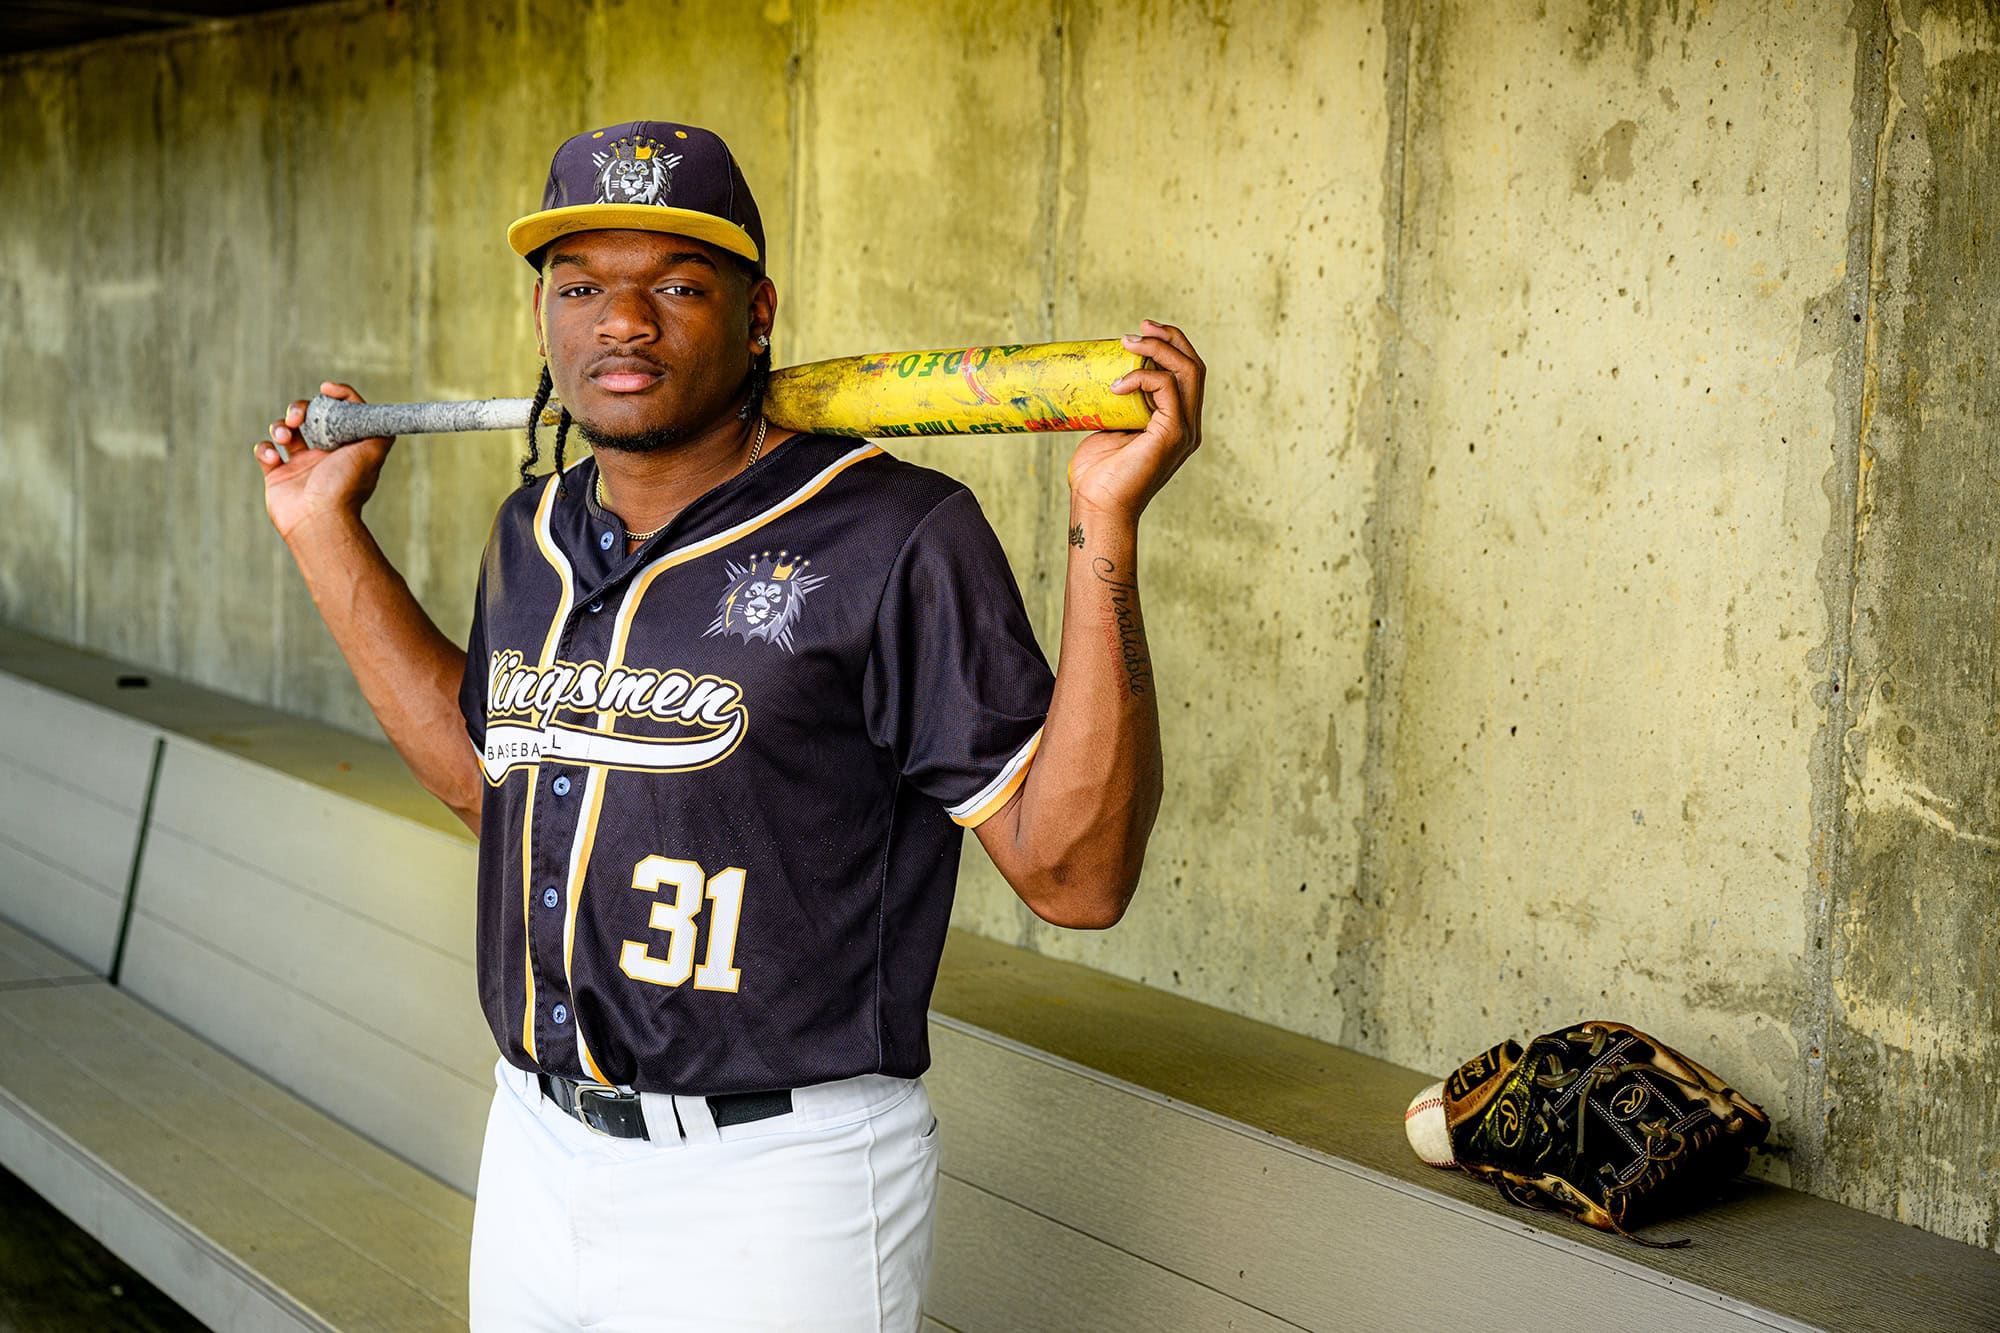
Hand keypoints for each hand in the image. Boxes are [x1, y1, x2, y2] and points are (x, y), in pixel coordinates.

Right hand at [254, 382, 394, 542]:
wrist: (319, 521)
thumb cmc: (345, 486)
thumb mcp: (374, 453)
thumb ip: (381, 430)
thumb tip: (380, 414)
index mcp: (346, 447)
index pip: (341, 413)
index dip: (336, 397)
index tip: (326, 389)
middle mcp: (324, 454)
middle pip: (308, 416)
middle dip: (300, 408)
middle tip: (297, 417)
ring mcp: (299, 465)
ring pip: (283, 430)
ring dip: (279, 426)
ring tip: (285, 438)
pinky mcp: (277, 476)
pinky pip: (264, 451)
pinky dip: (264, 448)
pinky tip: (273, 458)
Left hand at [1067, 320, 1204, 522]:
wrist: (1098, 506)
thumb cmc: (1098, 474)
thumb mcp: (1111, 428)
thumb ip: (1120, 406)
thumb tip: (1106, 377)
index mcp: (1177, 423)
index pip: (1187, 374)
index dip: (1170, 345)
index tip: (1140, 330)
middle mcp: (1188, 426)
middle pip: (1194, 366)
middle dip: (1169, 338)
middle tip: (1138, 327)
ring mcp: (1185, 431)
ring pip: (1188, 371)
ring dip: (1158, 348)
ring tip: (1126, 342)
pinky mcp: (1173, 434)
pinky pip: (1167, 388)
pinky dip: (1143, 376)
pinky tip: (1117, 384)